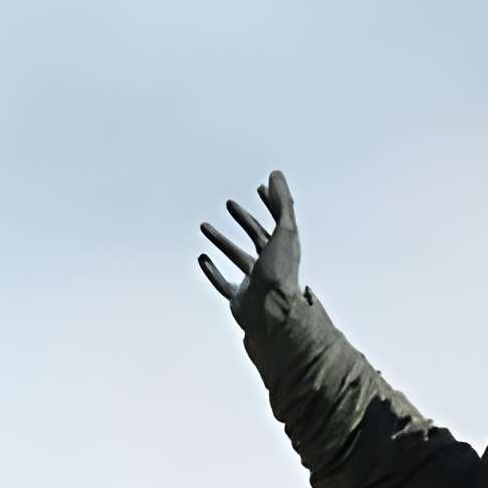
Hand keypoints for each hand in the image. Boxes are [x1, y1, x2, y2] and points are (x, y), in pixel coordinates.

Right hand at [198, 170, 300, 333]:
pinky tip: (202, 258)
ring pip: (236, 257)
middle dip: (244, 219)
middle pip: (256, 237)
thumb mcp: (285, 231)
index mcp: (284, 251)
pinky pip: (223, 283)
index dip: (270, 203)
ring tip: (204, 226)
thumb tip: (276, 174)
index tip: (260, 188)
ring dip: (221, 241)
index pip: (278, 221)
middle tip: (229, 204)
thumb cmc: (281, 273)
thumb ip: (282, 203)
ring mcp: (255, 282)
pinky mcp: (240, 298)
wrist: (273, 314)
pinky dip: (211, 271)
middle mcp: (271, 265)